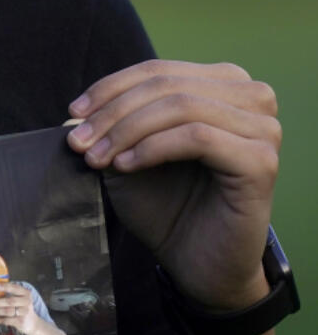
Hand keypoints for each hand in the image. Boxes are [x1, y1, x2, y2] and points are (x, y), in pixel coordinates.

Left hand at [0, 282, 35, 332]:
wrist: (32, 323)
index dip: (5, 287)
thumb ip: (10, 294)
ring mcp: (24, 312)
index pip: (15, 288)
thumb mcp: (20, 299)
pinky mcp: (20, 322)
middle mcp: (26, 302)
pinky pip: (6, 320)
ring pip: (7, 311)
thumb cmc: (21, 308)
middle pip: (10, 301)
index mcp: (26, 293)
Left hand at [67, 60, 279, 310]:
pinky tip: (125, 167)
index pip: (159, 71)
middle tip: (78, 143)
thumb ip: (112, 129)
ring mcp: (262, 128)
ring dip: (128, 131)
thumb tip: (77, 113)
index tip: (73, 114)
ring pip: (181, 107)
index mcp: (222, 86)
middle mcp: (251, 98)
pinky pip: (197, 138)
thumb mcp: (129, 159)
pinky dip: (153, 148)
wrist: (195, 262)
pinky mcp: (260, 161)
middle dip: (113, 113)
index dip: (110, 88)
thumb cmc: (166, 208)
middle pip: (167, 86)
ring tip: (97, 159)